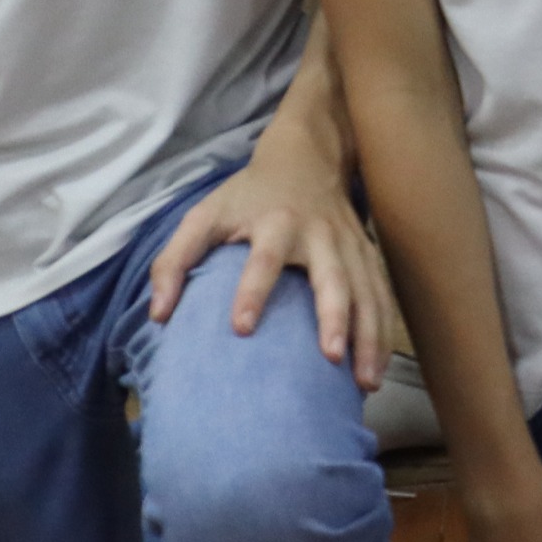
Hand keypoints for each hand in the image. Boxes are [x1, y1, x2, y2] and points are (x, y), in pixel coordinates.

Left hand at [145, 118, 397, 390]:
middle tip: (330, 357)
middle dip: (335, 316)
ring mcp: (349, 245)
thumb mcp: (204, 214)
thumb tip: (158, 316)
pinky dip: (382, 333)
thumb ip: (174, 260)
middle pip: (333, 276)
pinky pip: (381, 296)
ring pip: (367, 290)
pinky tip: (375, 371)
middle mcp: (319, 233)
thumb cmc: (247, 196)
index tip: (239, 329)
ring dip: (369, 335)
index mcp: (276, 222)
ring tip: (365, 382)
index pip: (265, 258)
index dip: (252, 291)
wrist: (305, 158)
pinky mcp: (366, 255)